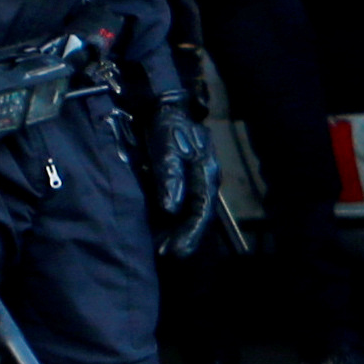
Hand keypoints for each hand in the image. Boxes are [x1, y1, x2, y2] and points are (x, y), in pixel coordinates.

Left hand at [140, 95, 219, 256]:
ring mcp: (195, 183)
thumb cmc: (167, 126)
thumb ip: (170, 176)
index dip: (189, 234)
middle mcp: (205, 182)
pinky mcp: (184, 183)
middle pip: (197, 217)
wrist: (164, 107)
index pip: (201, 211)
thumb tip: (171, 209)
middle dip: (182, 238)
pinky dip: (169, 222)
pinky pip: (181, 207)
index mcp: (206, 174)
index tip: (175, 252)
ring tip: (158, 249)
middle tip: (163, 255)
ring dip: (175, 233)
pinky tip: (157, 232)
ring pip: (189, 215)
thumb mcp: (166, 147)